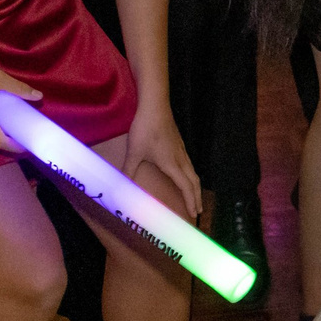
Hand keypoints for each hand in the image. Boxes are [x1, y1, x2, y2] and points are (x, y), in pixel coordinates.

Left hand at [123, 107, 203, 222]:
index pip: (186, 187)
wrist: (155, 107)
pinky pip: (189, 165)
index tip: (195, 214)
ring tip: (195, 197)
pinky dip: (191, 176)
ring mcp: (182, 151)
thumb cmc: (145, 130)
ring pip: (193, 173)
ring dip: (195, 187)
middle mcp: (181, 159)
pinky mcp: (179, 144)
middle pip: (194, 182)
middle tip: (199, 211)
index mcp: (172, 164)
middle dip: (197, 197)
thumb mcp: (134, 152)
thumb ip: (129, 170)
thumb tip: (121, 186)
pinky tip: (185, 176)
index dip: (191, 201)